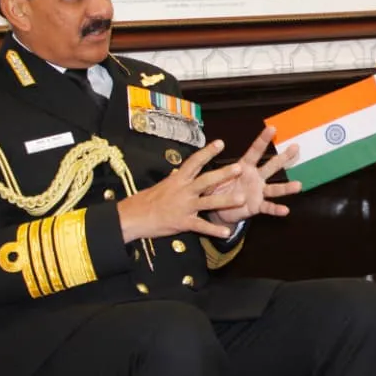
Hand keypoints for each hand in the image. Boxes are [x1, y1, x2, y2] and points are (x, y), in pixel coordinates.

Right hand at [117, 140, 245, 241]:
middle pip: (206, 180)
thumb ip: (176, 180)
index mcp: (178, 180)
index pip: (194, 162)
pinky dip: (214, 230)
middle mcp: (183, 191)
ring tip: (242, 198)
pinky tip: (227, 232)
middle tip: (241, 167)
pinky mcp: (183, 223)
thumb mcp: (162, 186)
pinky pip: (202, 226)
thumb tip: (182, 172)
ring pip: (208, 202)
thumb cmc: (147, 201)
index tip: (220, 143)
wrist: (133, 217)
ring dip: (226, 200)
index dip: (207, 152)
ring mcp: (184, 207)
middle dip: (223, 174)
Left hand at [205, 125, 301, 225]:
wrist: (219, 209)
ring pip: (275, 188)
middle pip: (272, 166)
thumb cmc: (217, 189)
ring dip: (286, 187)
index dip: (263, 140)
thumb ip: (215, 174)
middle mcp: (255, 177)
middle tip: (295, 147)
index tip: (272, 128)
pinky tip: (285, 210)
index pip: (255, 151)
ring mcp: (259, 191)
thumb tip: (212, 165)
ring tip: (298, 185)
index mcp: (244, 167)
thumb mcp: (212, 179)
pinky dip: (276, 209)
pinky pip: (268, 207)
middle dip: (283, 157)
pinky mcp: (258, 206)